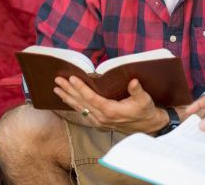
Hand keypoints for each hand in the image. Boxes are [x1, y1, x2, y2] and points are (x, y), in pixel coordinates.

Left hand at [53, 76, 173, 133]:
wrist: (147, 126)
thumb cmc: (145, 110)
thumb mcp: (144, 99)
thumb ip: (137, 90)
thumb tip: (133, 81)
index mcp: (111, 111)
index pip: (91, 98)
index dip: (81, 88)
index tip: (72, 78)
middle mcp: (102, 118)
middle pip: (81, 102)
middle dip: (68, 90)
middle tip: (57, 80)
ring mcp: (99, 123)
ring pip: (80, 109)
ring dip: (68, 98)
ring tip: (57, 89)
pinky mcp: (99, 125)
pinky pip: (83, 114)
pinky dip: (74, 106)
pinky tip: (68, 100)